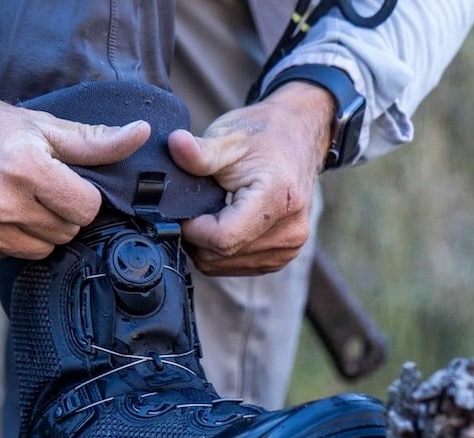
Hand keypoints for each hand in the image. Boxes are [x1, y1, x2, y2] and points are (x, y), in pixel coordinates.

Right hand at [0, 38, 150, 261]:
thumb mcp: (40, 125)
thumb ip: (94, 141)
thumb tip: (143, 134)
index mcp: (23, 168)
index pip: (86, 208)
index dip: (82, 193)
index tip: (63, 178)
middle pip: (67, 232)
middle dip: (61, 211)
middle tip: (36, 185)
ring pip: (40, 250)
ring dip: (37, 228)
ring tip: (14, 197)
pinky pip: (8, 256)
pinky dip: (7, 238)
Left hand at [168, 81, 334, 274]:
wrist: (299, 136)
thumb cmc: (264, 135)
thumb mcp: (229, 138)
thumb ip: (200, 152)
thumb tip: (174, 145)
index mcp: (279, 200)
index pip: (223, 239)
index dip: (192, 229)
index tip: (181, 210)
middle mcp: (290, 231)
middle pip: (221, 256)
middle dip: (196, 238)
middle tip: (191, 210)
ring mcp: (289, 248)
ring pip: (225, 266)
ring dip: (207, 246)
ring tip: (209, 213)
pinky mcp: (282, 256)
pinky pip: (237, 267)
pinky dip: (221, 251)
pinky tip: (222, 224)